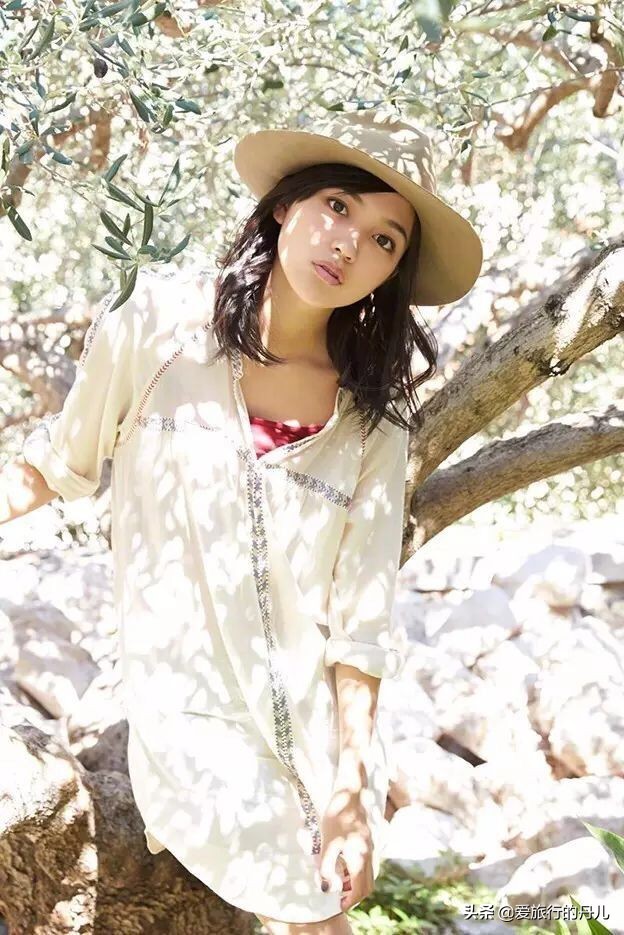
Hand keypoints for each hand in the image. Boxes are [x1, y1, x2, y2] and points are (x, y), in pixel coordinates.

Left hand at [317, 785, 374, 911]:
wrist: (350, 793)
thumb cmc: (337, 816)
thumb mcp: (327, 843)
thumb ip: (326, 867)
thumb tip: (326, 887)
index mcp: (360, 858)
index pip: (359, 890)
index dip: (350, 901)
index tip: (339, 906)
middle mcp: (368, 855)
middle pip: (367, 886)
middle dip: (355, 895)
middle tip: (339, 897)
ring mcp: (370, 847)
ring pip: (368, 875)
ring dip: (356, 883)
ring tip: (339, 881)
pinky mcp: (368, 840)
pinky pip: (367, 864)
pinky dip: (357, 871)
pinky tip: (343, 864)